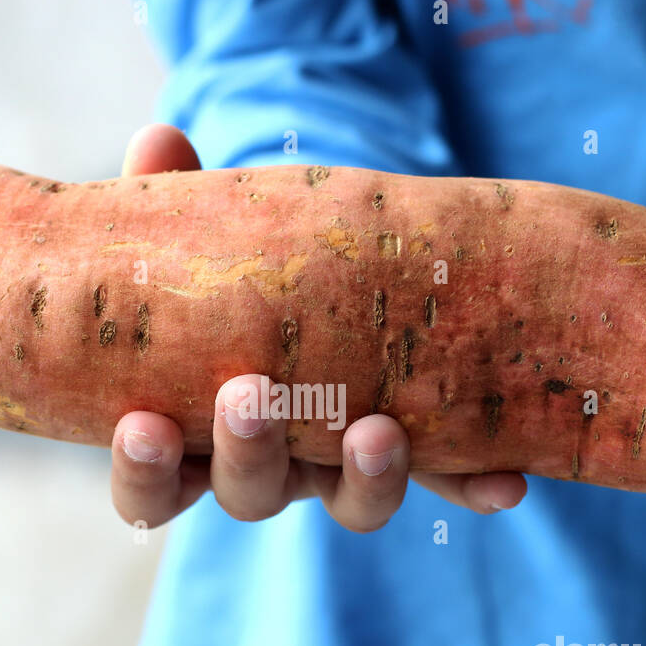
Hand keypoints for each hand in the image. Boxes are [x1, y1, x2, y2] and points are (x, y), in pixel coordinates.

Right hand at [110, 124, 527, 532]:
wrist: (319, 280)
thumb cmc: (231, 274)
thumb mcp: (195, 236)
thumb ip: (167, 200)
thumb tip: (159, 142)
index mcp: (195, 432)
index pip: (152, 482)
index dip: (141, 469)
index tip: (141, 425)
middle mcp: (270, 464)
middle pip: (251, 495)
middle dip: (249, 453)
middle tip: (249, 396)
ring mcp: (344, 466)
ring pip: (350, 503)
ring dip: (364, 478)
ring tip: (377, 430)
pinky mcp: (417, 454)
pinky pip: (444, 480)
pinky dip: (471, 484)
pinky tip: (504, 483)